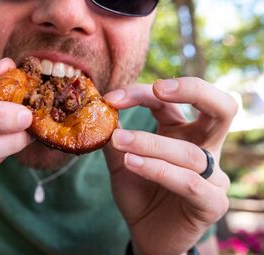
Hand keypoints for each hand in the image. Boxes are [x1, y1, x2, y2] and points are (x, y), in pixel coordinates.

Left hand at [103, 78, 236, 254]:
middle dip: (194, 91)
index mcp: (182, 132)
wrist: (146, 233)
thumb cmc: (139, 193)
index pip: (169, 103)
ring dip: (151, 143)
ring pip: (190, 152)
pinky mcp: (211, 202)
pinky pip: (189, 182)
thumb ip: (115, 138)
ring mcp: (212, 175)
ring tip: (119, 140)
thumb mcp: (121, 161)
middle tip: (159, 88)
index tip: (111, 98)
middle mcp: (204, 147)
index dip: (142, 93)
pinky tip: (131, 163)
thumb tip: (100, 112)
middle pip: (221, 109)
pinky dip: (159, 170)